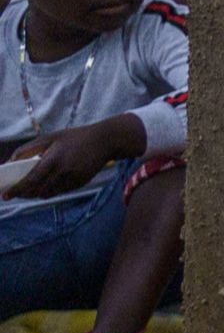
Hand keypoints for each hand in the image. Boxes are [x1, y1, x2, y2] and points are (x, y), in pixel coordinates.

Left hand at [12, 121, 128, 198]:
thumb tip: (10, 161)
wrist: (105, 141)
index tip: (5, 195)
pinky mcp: (79, 183)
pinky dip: (49, 191)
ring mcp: (72, 179)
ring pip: (47, 194)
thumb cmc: (75, 137)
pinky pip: (59, 192)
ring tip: (28, 189)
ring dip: (35, 193)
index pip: (30, 180)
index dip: (16, 190)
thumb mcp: (51, 137)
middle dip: (23, 194)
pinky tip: (46, 184)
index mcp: (53, 160)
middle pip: (37, 191)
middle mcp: (62, 172)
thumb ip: (29, 149)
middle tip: (14, 193)